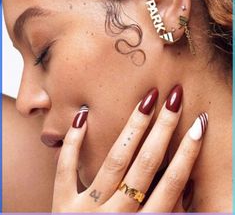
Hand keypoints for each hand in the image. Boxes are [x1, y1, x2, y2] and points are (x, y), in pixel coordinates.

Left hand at [52, 86, 207, 211]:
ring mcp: (86, 210)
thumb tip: (182, 184)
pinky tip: (83, 115)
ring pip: (115, 160)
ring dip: (133, 127)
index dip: (187, 153)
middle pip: (146, 165)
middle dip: (163, 129)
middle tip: (174, 98)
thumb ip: (164, 214)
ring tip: (146, 100)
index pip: (171, 184)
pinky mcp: (61, 205)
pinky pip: (66, 169)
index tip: (199, 124)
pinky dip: (73, 143)